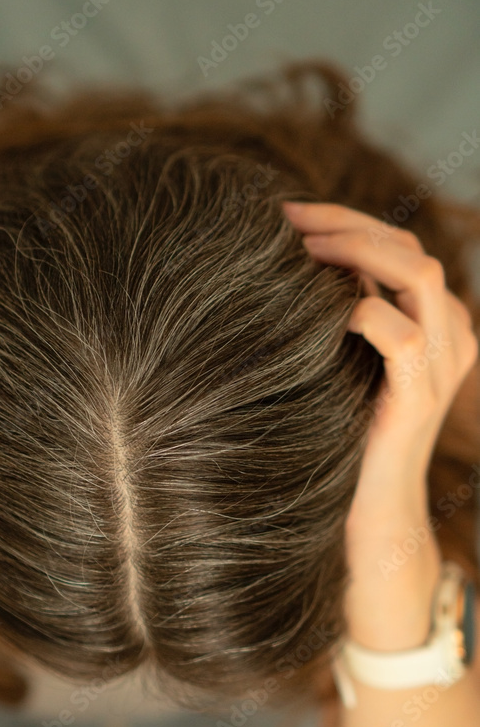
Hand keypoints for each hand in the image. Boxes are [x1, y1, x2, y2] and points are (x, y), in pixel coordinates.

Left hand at [283, 202, 477, 649]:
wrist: (366, 514)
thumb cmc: (340, 431)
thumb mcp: (337, 359)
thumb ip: (332, 312)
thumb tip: (278, 259)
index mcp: (430, 320)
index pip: (398, 242)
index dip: (344, 218)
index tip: (282, 212)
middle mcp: (448, 334)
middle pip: (409, 246)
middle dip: (344, 224)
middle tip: (283, 222)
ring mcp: (442, 365)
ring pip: (417, 274)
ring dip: (356, 251)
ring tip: (298, 251)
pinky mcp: (420, 401)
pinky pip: (403, 337)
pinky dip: (362, 312)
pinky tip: (322, 314)